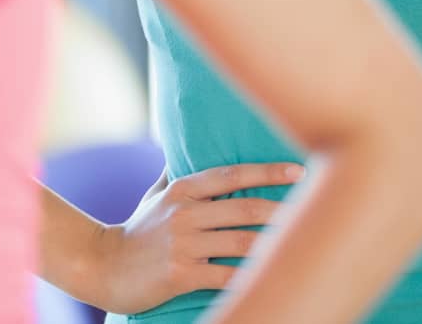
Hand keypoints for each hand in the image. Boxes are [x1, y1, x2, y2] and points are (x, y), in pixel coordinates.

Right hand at [91, 162, 303, 314]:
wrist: (104, 266)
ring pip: (241, 242)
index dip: (267, 171)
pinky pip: (225, 276)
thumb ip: (177, 174)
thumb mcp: (155, 196)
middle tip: (317, 210)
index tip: (299, 170)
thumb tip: (187, 142)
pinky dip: (250, 278)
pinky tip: (271, 278)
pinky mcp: (181, 274)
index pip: (231, 175)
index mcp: (182, 190)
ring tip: (301, 244)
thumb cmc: (138, 230)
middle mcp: (184, 213)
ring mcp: (183, 244)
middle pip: (244, 208)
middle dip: (282, 210)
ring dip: (273, 244)